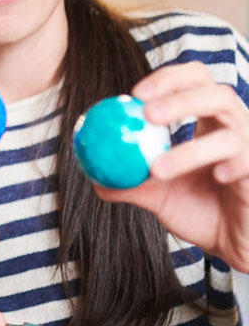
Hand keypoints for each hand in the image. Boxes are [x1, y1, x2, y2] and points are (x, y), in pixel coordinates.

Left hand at [97, 62, 248, 270]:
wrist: (233, 246)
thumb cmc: (199, 213)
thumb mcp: (156, 195)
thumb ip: (126, 181)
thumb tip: (91, 174)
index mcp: (209, 123)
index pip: (196, 80)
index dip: (168, 78)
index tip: (134, 94)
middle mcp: (235, 129)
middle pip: (217, 93)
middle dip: (181, 98)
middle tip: (146, 114)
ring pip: (230, 132)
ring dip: (190, 148)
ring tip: (157, 169)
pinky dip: (231, 164)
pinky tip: (217, 177)